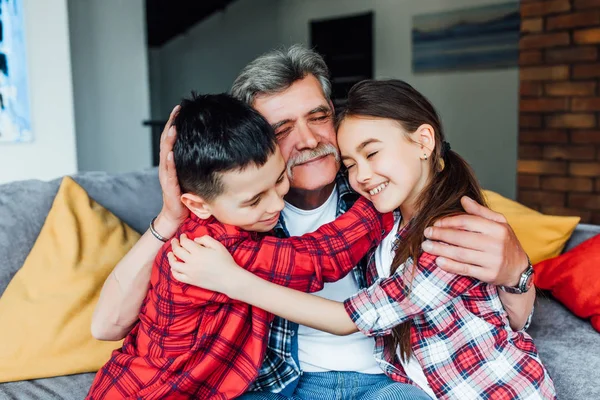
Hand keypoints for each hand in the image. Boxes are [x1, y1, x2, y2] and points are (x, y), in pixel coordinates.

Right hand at [155, 105, 187, 235]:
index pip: (172, 138)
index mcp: (172, 162)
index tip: (180, 108)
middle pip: (166, 141)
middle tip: (176, 110)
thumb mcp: (193, 173)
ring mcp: (166, 176)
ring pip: (165, 154)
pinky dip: (169, 162)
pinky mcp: (169, 187)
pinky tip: (171, 153)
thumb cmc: (186, 195)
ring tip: (173, 127)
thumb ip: (198, 160)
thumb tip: (215, 147)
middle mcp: (167, 166)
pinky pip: (169, 173)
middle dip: (171, 125)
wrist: (176, 215)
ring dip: (169, 140)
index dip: (175, 122)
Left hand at [167, 234, 242, 294]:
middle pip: (177, 251)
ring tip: (170, 253)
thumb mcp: (218, 246)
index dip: (182, 237)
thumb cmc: (225, 261)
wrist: (229, 279)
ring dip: (170, 257)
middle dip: (174, 244)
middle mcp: (191, 262)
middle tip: (174, 241)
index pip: (184, 242)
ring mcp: (190, 272)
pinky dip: (173, 271)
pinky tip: (174, 267)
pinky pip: (177, 276)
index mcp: (198, 252)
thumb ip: (206, 239)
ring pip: (174, 264)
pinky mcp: (191, 280)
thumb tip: (195, 240)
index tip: (183, 236)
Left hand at [422, 196, 527, 286]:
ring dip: (441, 249)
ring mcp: (492, 261)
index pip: (468, 222)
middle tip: (426, 233)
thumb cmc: (505, 242)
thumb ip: (480, 212)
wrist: (519, 269)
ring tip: (426, 246)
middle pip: (462, 238)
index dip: (449, 222)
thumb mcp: (499, 223)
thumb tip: (463, 199)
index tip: (436, 222)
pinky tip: (438, 261)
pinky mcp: (488, 275)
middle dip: (441, 235)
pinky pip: (465, 269)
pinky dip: (450, 265)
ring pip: (461, 254)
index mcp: (497, 228)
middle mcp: (495, 244)